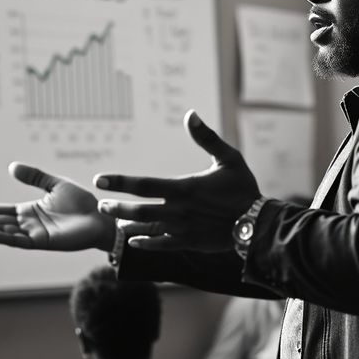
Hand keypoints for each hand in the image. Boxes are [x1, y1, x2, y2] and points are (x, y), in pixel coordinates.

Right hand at [0, 162, 115, 250]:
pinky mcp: (42, 242)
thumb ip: (34, 177)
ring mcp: (32, 234)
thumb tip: (11, 166)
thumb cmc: (83, 204)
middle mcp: (26, 224)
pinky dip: (1, 236)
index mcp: (27, 211)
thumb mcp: (54, 184)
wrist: (102, 218)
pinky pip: (17, 240)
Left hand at [94, 110, 259, 251]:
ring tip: (114, 220)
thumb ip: (207, 137)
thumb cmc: (244, 188)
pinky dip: (145, 243)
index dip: (120, 181)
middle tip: (101, 204)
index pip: (144, 184)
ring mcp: (183, 229)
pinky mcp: (189, 242)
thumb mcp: (229, 159)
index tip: (100, 180)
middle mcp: (179, 210)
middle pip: (138, 209)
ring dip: (127, 224)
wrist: (258, 223)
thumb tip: (190, 114)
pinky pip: (162, 245)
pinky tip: (133, 241)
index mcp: (185, 188)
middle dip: (116, 206)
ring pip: (147, 228)